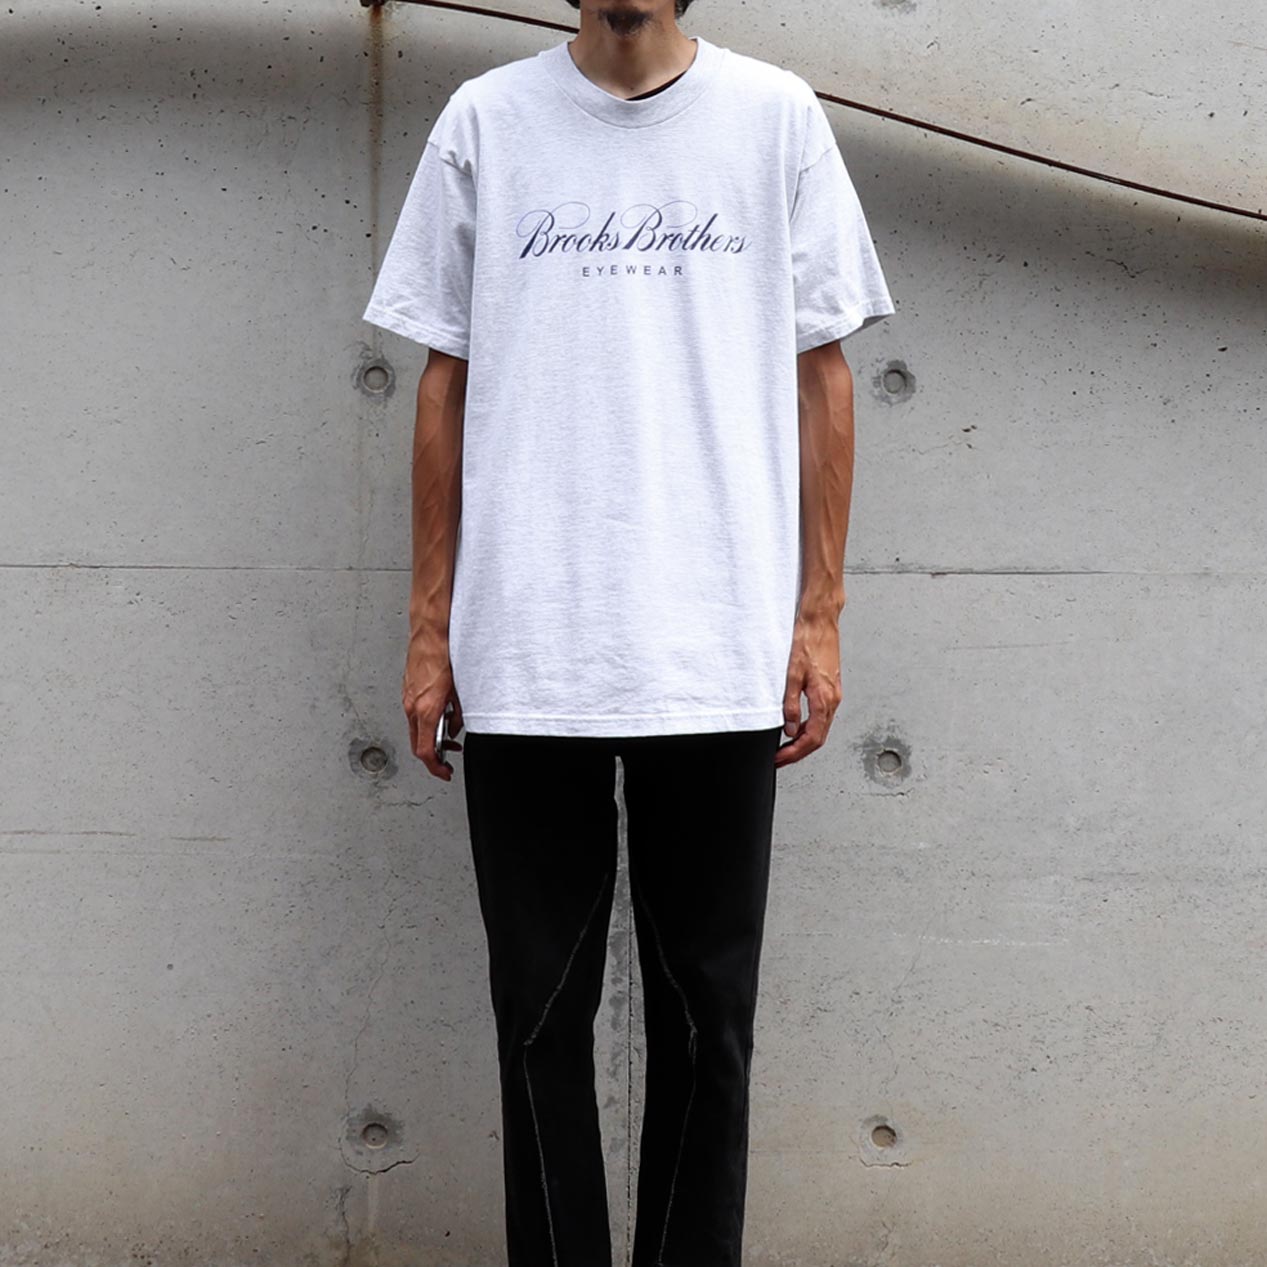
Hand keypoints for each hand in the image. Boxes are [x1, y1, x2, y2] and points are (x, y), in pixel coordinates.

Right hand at [401, 629, 464, 780]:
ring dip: (430, 738)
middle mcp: (412, 707)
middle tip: (447, 759)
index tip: (444, 772)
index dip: (435, 767)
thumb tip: (455, 730)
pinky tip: (440, 716)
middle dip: (433, 756)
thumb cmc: (445, 656)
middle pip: (417, 744)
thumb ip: (458, 716)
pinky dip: (426, 723)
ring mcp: (408, 699)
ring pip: (415, 730)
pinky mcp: (407, 691)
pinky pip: (414, 715)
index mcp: (426, 710)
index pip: (425, 750)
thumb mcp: (460, 692)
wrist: (430, 634)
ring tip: (448, 737)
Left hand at [775, 608, 842, 767]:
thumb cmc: (808, 641)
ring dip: (804, 741)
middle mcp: (833, 699)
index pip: (811, 738)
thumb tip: (788, 728)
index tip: (780, 760)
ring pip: (821, 727)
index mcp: (824, 699)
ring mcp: (834, 694)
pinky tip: (796, 726)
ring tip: (786, 746)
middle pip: (818, 738)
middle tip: (781, 759)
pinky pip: (822, 716)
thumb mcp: (792, 674)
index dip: (794, 753)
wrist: (820, 621)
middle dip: (799, 752)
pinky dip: (809, 726)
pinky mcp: (831, 688)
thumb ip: (790, 704)